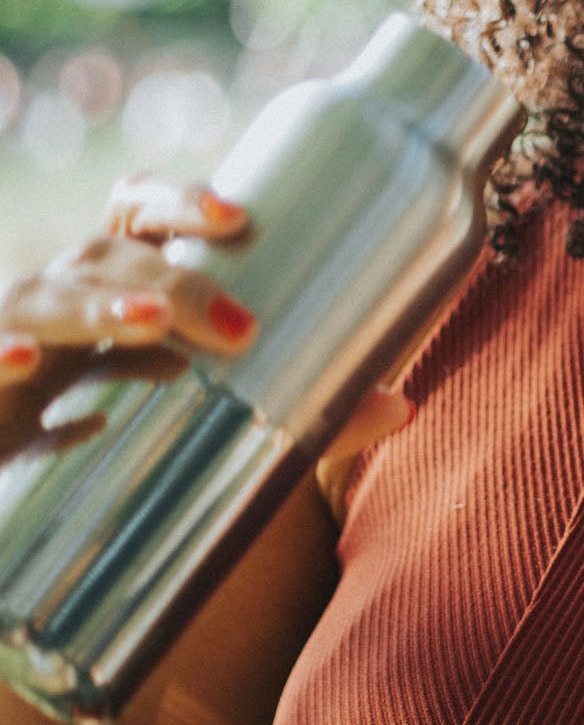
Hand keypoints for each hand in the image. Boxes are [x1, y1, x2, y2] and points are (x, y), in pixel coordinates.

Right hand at [0, 177, 408, 507]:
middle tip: (238, 326)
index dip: (179, 200)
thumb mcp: (206, 423)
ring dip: (98, 308)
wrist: (15, 525)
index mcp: (113, 286)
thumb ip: (297, 417)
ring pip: (40, 299)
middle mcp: (58, 301)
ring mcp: (9, 342)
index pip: (135, 213)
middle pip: (104, 256)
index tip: (239, 218)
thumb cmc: (116, 444)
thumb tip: (402, 408)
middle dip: (169, 278)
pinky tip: (28, 365)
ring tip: (151, 327)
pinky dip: (2, 355)